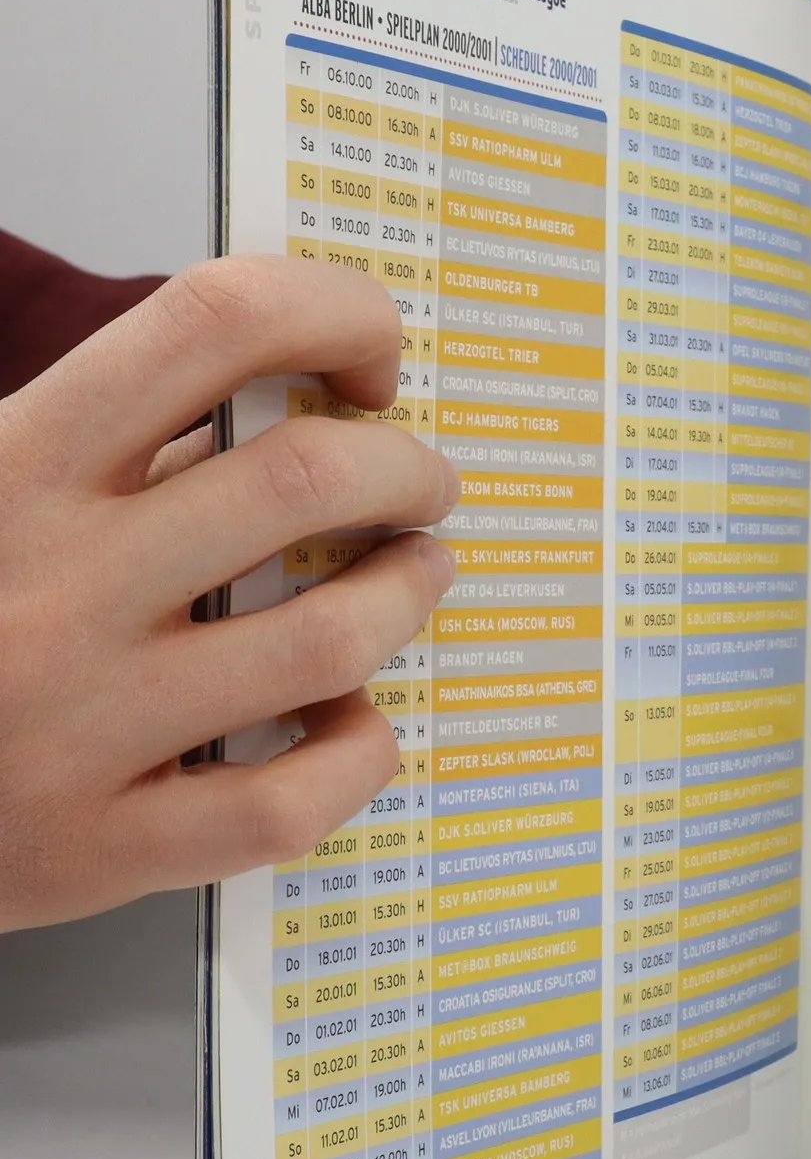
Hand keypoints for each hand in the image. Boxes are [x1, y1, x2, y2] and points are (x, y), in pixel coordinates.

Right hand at [0, 255, 460, 929]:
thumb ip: (124, 447)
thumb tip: (297, 400)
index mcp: (19, 464)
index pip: (218, 321)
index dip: (336, 314)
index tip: (371, 359)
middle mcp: (55, 583)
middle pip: (308, 481)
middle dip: (406, 471)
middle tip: (423, 485)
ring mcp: (79, 722)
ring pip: (327, 640)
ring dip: (405, 597)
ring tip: (414, 578)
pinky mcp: (99, 844)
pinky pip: (289, 799)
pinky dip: (356, 753)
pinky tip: (350, 723)